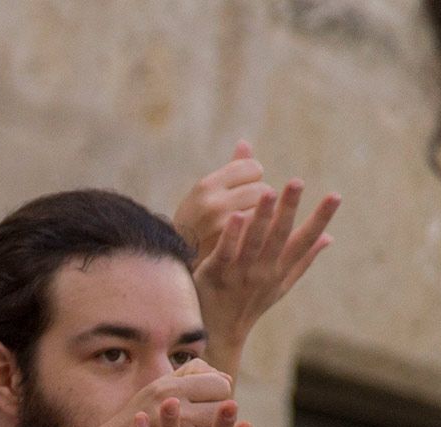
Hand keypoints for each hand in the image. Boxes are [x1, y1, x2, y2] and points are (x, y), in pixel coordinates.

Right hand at [91, 361, 238, 426]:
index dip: (218, 397)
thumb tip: (228, 379)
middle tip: (202, 426)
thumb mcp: (155, 389)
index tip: (206, 406)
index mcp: (168, 388)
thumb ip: (192, 375)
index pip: (221, 385)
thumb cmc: (136, 421)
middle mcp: (172, 409)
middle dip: (219, 419)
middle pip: (225, 410)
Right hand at [174, 141, 271, 268]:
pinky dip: (262, 235)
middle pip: (263, 189)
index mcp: (205, 186)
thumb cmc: (195, 226)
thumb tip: (245, 143)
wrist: (175, 268)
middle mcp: (212, 204)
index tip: (245, 189)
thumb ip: (229, 170)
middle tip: (248, 212)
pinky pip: (262, 233)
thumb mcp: (204, 195)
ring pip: (266, 212)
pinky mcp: (233, 250)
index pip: (252, 168)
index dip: (252, 179)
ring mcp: (222, 228)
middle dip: (260, 200)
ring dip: (264, 219)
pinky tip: (255, 240)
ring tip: (250, 227)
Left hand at [193, 177, 338, 343]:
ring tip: (269, 191)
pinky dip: (231, 236)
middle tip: (297, 181)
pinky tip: (237, 215)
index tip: (335, 195)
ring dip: (262, 216)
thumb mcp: (280, 284)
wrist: (218, 333)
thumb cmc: (250, 303)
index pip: (305, 240)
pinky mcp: (215, 275)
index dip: (321, 218)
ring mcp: (239, 274)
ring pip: (254, 241)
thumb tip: (329, 237)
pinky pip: (225, 253)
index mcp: (281, 269)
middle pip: (280, 236)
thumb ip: (303, 259)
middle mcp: (264, 271)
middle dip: (290, 208)